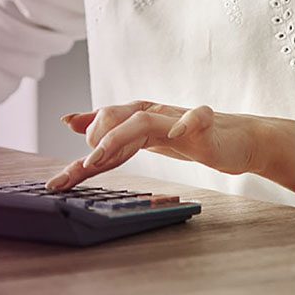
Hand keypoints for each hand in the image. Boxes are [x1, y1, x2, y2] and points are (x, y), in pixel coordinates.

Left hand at [45, 100, 262, 190]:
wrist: (235, 138)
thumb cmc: (187, 137)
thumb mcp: (143, 136)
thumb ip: (109, 130)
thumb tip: (72, 122)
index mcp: (135, 117)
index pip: (101, 131)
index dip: (80, 157)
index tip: (59, 180)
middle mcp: (151, 114)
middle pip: (113, 118)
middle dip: (94, 142)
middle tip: (85, 168)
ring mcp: (177, 117)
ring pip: (143, 119)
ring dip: (118, 135)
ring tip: (100, 154)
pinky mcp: (206, 123)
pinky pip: (196, 117)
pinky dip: (186, 122)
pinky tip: (176, 132)